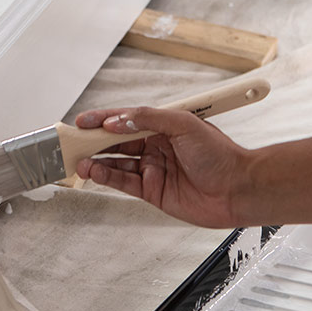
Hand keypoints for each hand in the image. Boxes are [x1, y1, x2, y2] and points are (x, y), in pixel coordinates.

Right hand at [75, 107, 249, 226]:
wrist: (237, 188)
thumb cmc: (220, 154)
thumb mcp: (184, 124)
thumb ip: (149, 119)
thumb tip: (118, 121)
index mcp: (164, 126)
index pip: (128, 120)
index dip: (105, 119)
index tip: (84, 121)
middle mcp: (157, 146)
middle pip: (118, 142)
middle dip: (95, 141)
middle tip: (74, 142)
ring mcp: (154, 169)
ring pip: (118, 163)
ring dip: (98, 161)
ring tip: (80, 160)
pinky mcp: (153, 191)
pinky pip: (124, 182)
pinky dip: (108, 177)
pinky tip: (95, 172)